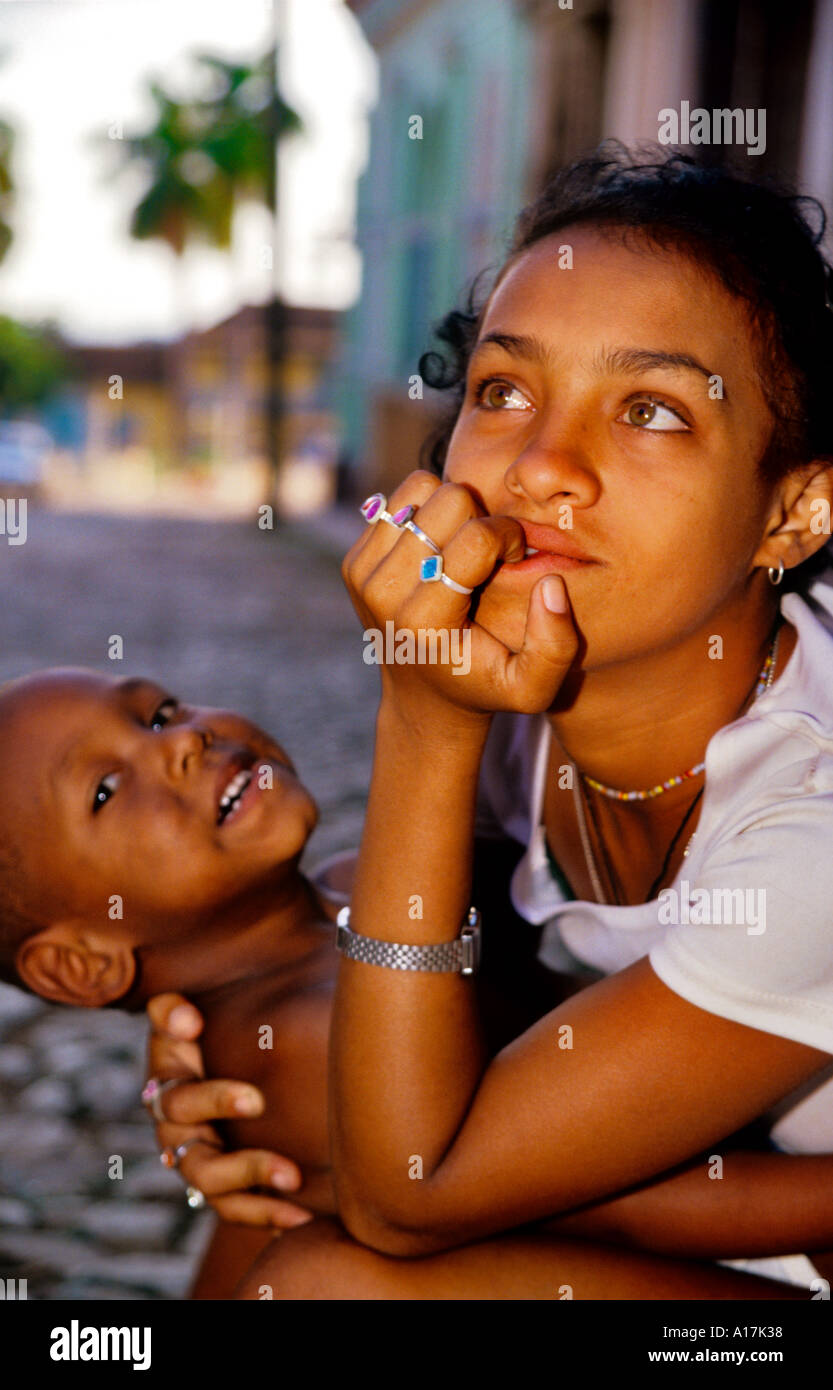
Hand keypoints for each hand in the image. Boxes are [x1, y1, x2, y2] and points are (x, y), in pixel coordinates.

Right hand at [145, 993, 312, 1228]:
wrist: (271, 1076)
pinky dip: (266, 1216)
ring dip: (247, 1173)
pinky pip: (234, 1209)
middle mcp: (175, 1116)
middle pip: (178, 1117)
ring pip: (205, 1175)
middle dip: (215, 1103)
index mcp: (172, 1065)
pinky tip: (302, 1218)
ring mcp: (196, 1154)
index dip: (172, 1036)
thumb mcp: (231, 1004)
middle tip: (256, 1099)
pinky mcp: (224, 1188)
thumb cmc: (247, 1028)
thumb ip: (203, 1002)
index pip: (163, 1044)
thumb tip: (187, 1016)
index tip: (198, 1023)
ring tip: (293, 1176)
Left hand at [343, 472, 577, 724]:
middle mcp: (384, 591)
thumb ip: (557, 646)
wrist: (422, 698)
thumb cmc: (483, 685)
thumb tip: (552, 585)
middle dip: (480, 518)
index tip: (513, 561)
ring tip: (461, 549)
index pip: (477, 537)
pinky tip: (438, 550)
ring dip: (451, 511)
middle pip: (449, 500)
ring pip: (421, 488)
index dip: (509, 537)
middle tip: (486, 555)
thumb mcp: (531, 687)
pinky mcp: (353, 558)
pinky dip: (426, 513)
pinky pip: (400, 499)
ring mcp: (363, 572)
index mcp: (424, 621)